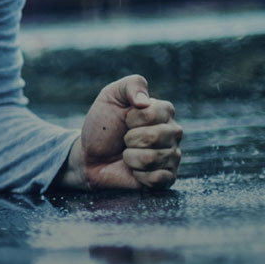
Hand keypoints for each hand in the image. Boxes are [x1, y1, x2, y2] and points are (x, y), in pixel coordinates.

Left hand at [61, 74, 181, 190]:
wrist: (90, 155)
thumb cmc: (103, 125)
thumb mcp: (111, 96)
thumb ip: (131, 85)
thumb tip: (145, 101)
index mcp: (164, 111)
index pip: (152, 113)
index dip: (131, 118)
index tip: (125, 120)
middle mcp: (173, 133)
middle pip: (154, 136)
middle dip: (129, 138)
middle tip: (124, 139)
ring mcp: (172, 156)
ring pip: (152, 158)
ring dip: (130, 157)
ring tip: (128, 154)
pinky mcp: (167, 178)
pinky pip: (157, 178)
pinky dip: (138, 175)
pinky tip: (135, 170)